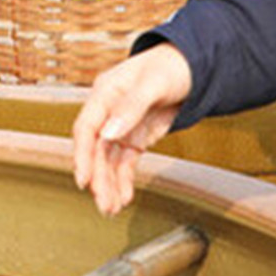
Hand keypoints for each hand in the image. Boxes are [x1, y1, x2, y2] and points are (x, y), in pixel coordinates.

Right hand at [69, 43, 193, 214]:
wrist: (193, 65)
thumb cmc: (171, 66)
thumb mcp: (154, 83)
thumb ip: (131, 107)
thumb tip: (109, 133)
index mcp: (105, 93)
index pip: (86, 127)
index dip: (82, 154)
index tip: (83, 179)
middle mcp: (108, 112)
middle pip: (97, 149)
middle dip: (99, 179)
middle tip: (104, 204)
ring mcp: (121, 126)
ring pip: (108, 160)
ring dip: (109, 185)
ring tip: (112, 209)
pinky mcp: (135, 137)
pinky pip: (124, 162)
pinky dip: (123, 180)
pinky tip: (124, 197)